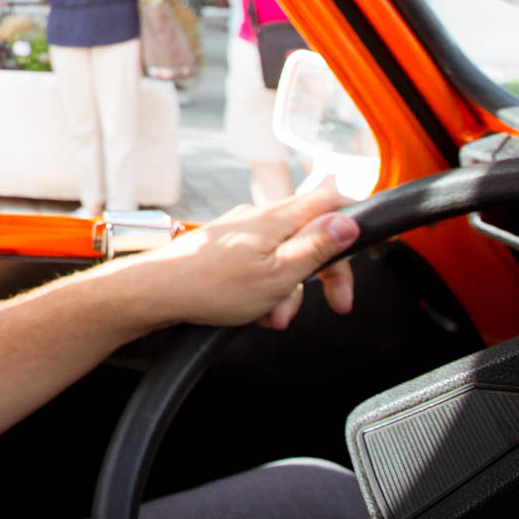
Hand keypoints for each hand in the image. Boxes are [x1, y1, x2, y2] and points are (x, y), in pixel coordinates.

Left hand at [135, 191, 359, 330]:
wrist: (155, 293)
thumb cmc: (212, 286)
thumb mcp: (280, 274)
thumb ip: (317, 247)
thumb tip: (349, 222)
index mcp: (278, 218)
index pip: (330, 201)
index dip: (353, 221)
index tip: (363, 251)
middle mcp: (259, 218)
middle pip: (311, 236)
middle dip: (324, 274)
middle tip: (337, 304)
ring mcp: (240, 232)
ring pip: (285, 258)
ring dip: (290, 291)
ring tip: (273, 317)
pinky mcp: (225, 249)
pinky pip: (260, 267)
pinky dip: (266, 291)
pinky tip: (255, 313)